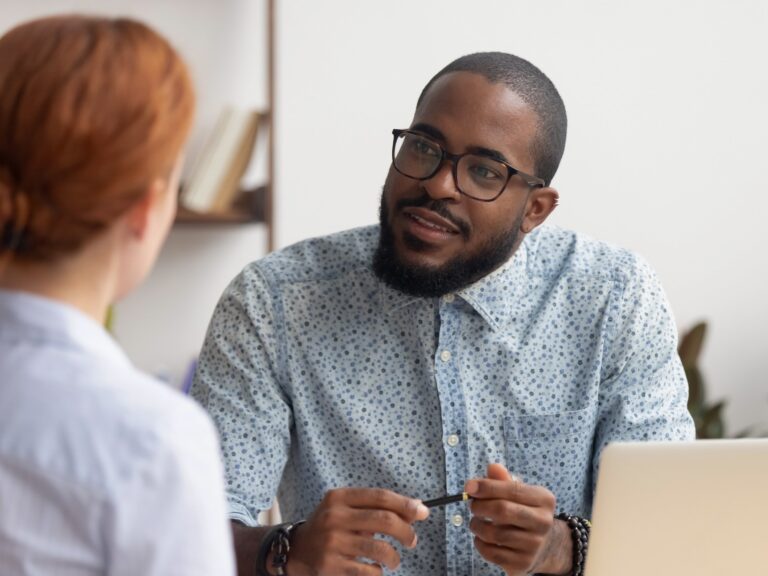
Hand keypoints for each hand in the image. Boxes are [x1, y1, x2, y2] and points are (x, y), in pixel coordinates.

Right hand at [286, 487, 429, 575]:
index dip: (405, 504)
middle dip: (406, 531)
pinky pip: (369, 571)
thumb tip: (415, 509)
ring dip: (395, 556)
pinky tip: (374, 568)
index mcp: (339, 498)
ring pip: (380, 549)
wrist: (296, 551)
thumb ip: (375, 507)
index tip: (422, 512)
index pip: (380, 497)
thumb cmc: (330, 527)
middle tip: (412, 540)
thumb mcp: (346, 508)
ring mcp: (332, 543)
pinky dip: (378, 571)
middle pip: (384, 520)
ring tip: (394, 559)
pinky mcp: (332, 566)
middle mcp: (334, 517)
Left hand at [465, 464, 562, 575]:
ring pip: (494, 534)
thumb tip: (493, 468)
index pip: (512, 489)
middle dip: (480, 506)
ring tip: (475, 522)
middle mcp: (543, 522)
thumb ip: (503, 480)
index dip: (487, 487)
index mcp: (544, 499)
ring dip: (477, 526)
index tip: (469, 486)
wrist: (544, 545)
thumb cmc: (524, 511)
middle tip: (472, 506)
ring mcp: (534, 545)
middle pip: (502, 511)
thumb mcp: (519, 493)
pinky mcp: (523, 563)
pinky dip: (480, 544)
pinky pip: (492, 553)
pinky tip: (481, 538)